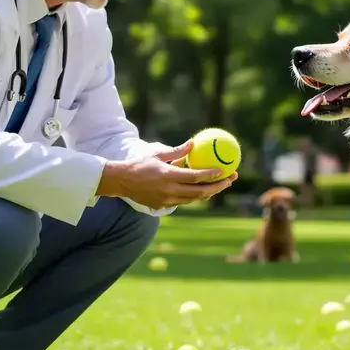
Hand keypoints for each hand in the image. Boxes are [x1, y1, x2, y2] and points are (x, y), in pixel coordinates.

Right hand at [96, 141, 236, 208]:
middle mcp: (169, 190)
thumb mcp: (157, 154)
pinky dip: (194, 196)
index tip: (224, 171)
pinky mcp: (162, 206)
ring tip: (220, 186)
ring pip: (193, 199)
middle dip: (218, 187)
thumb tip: (193, 143)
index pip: (196, 177)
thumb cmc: (138, 164)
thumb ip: (177, 151)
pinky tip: (203, 190)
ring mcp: (166, 200)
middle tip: (229, 180)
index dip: (212, 175)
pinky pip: (183, 201)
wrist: (120, 182)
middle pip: (200, 192)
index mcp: (169, 176)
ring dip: (208, 193)